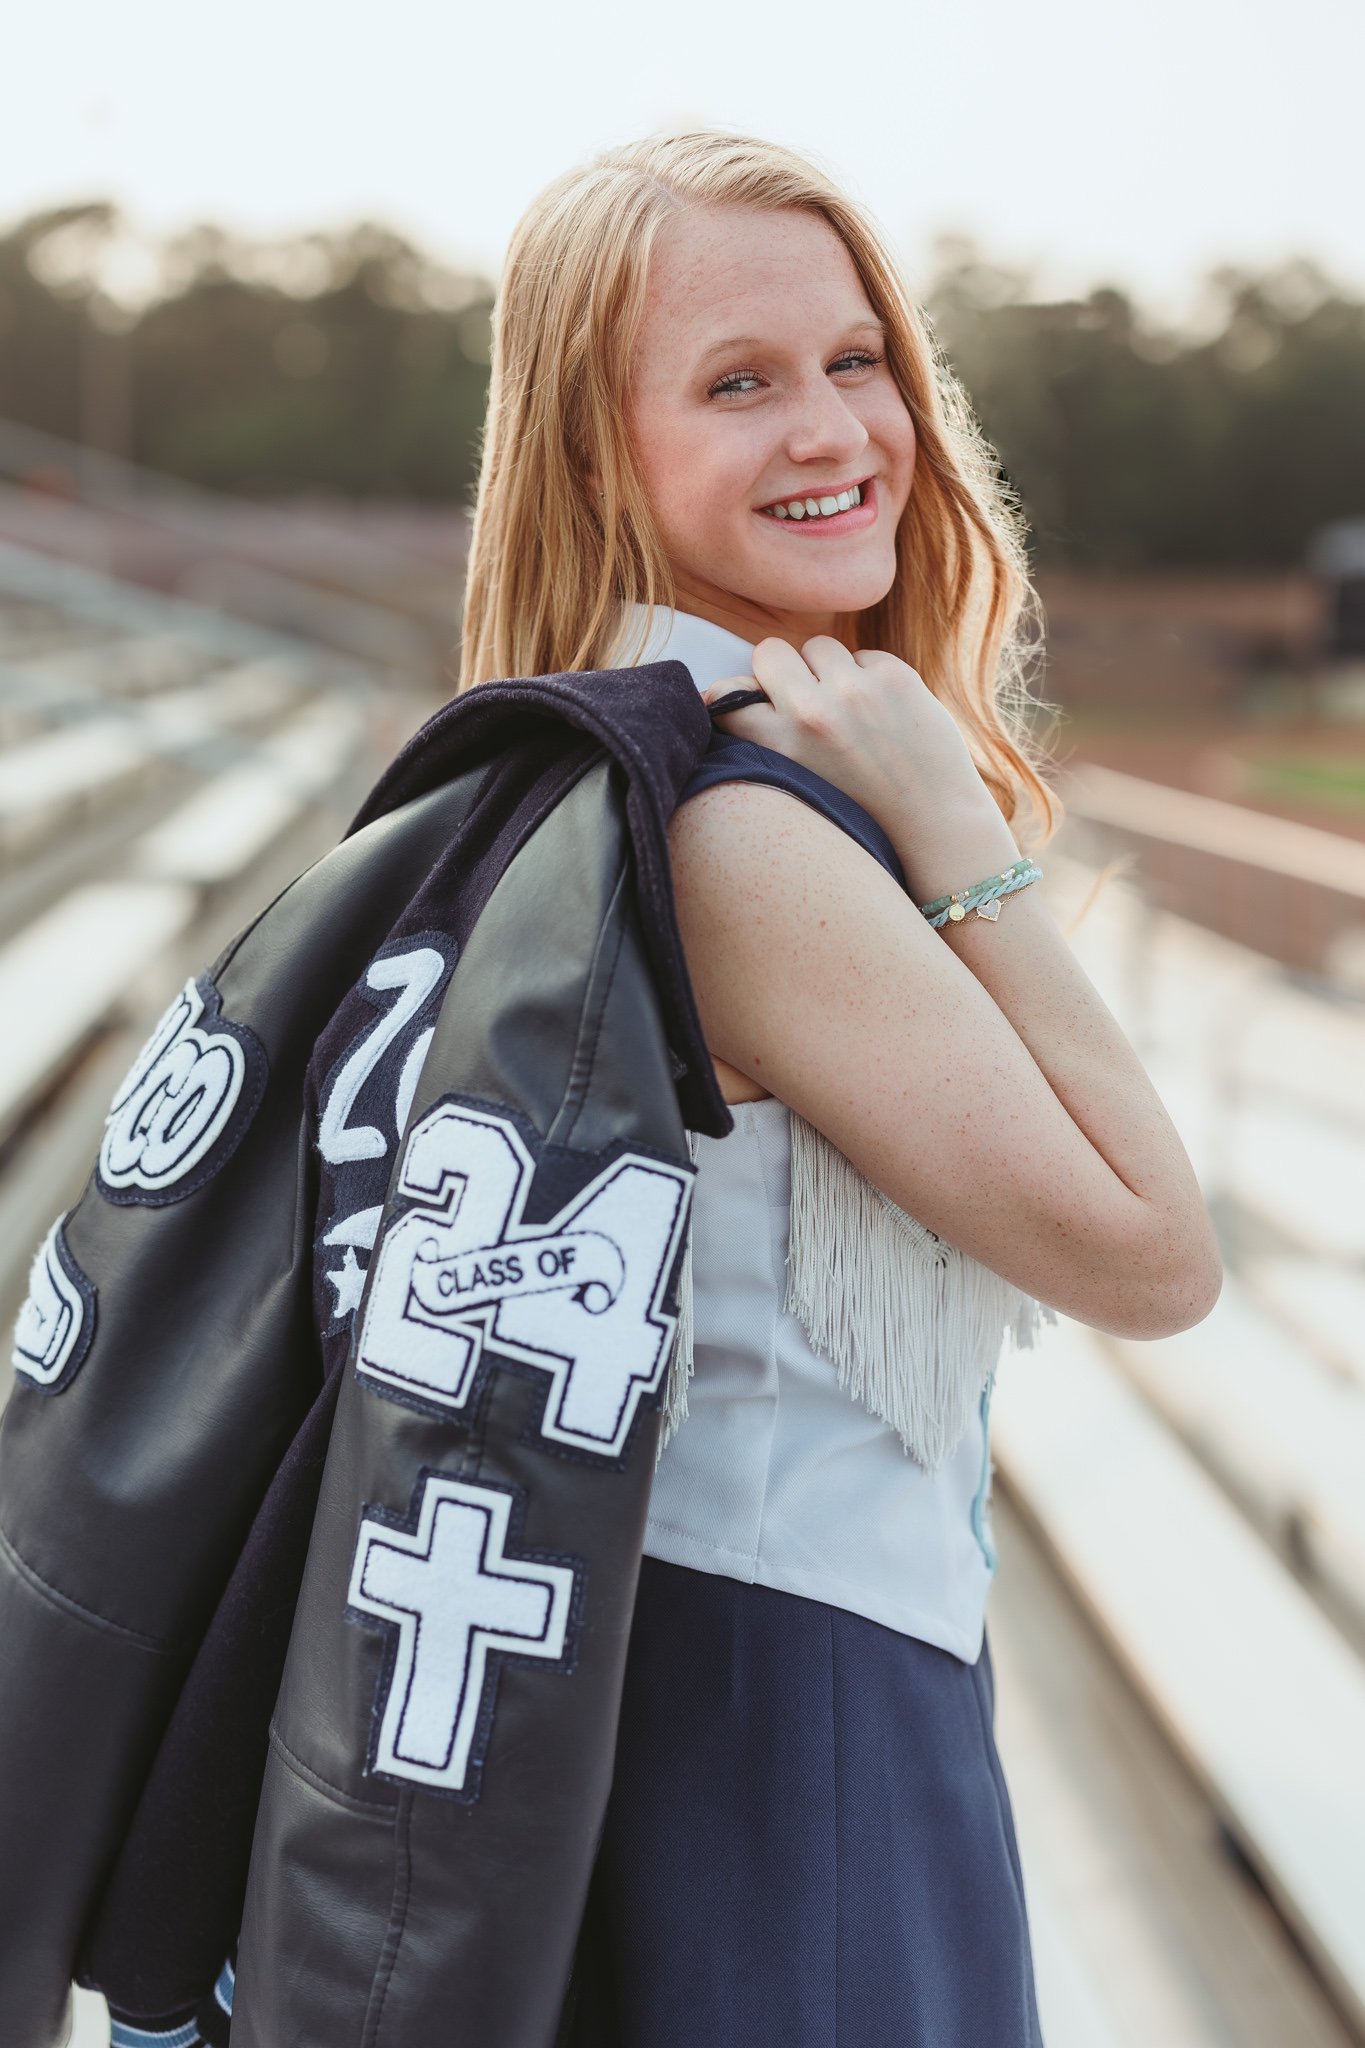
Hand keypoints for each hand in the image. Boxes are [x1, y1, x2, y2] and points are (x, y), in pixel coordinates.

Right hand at [701, 636, 986, 839]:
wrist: (931, 826)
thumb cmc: (853, 806)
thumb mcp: (794, 779)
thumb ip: (760, 735)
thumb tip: (716, 689)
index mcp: (777, 745)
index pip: (728, 694)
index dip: (743, 697)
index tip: (761, 713)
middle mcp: (811, 713)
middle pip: (770, 652)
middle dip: (784, 670)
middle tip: (809, 704)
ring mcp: (855, 691)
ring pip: (818, 647)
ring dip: (830, 671)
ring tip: (851, 715)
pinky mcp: (895, 677)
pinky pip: (864, 656)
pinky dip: (871, 680)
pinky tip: (887, 718)